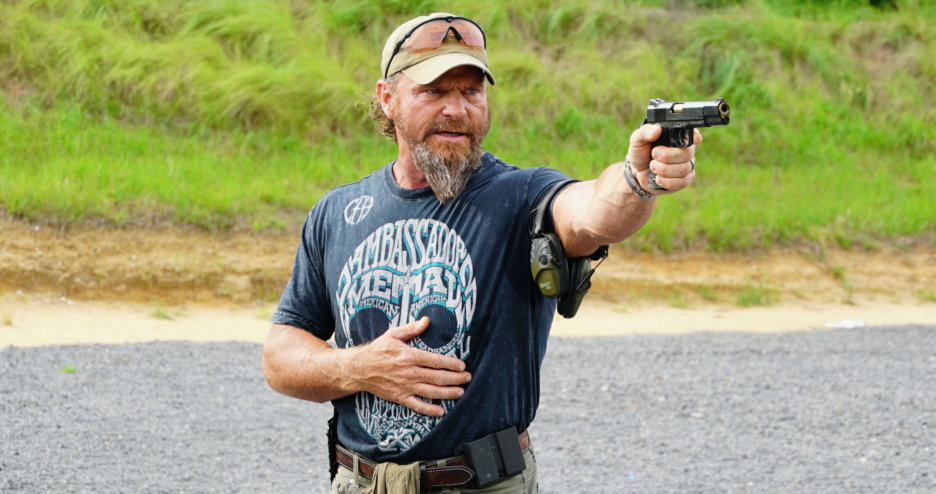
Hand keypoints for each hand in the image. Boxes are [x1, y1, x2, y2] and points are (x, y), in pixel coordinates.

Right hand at [350, 317, 471, 416]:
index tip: (462, 366)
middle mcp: (409, 372)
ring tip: (460, 393)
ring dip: (448, 393)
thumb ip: (412, 328)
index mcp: (410, 356)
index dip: (452, 364)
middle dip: (456, 378)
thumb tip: (426, 320)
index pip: (436, 361)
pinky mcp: (400, 397)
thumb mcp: (393, 334)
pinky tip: (441, 411)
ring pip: (431, 392)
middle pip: (438, 377)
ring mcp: (405, 386)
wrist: (359, 368)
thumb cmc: (377, 350)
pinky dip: (430, 410)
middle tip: (468, 379)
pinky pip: (417, 405)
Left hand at [626, 124, 701, 194]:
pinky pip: (682, 182)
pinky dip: (667, 182)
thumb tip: (656, 130)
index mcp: (677, 137)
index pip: (692, 134)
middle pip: (687, 153)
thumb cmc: (641, 153)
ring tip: (652, 167)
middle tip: (653, 155)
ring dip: (664, 170)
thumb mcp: (637, 140)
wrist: (638, 172)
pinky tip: (658, 179)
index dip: (694, 136)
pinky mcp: (685, 180)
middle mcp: (686, 150)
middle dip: (667, 156)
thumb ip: (644, 132)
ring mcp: (687, 165)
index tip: (694, 140)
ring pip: (684, 169)